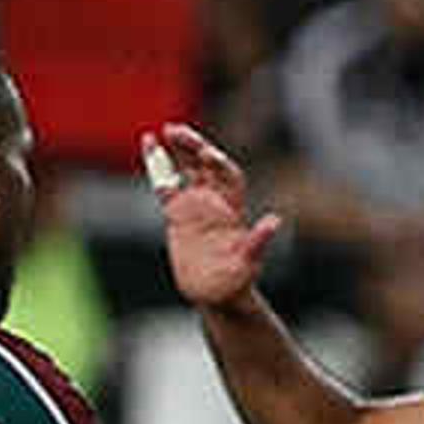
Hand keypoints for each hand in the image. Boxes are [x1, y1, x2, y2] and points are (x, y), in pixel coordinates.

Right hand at [145, 123, 284, 307]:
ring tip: (163, 131)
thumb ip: (257, 241)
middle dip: (193, 147)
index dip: (218, 165)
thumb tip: (275, 222)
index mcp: (233, 209)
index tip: (206, 154)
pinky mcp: (178, 213)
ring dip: (177, 149)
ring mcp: (196, 205)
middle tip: (176, 130)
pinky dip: (158, 166)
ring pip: (186, 169)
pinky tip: (149, 144)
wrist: (217, 293)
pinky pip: (166, 184)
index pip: (228, 177)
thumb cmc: (237, 280)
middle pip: (205, 165)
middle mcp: (216, 201)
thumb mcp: (249, 262)